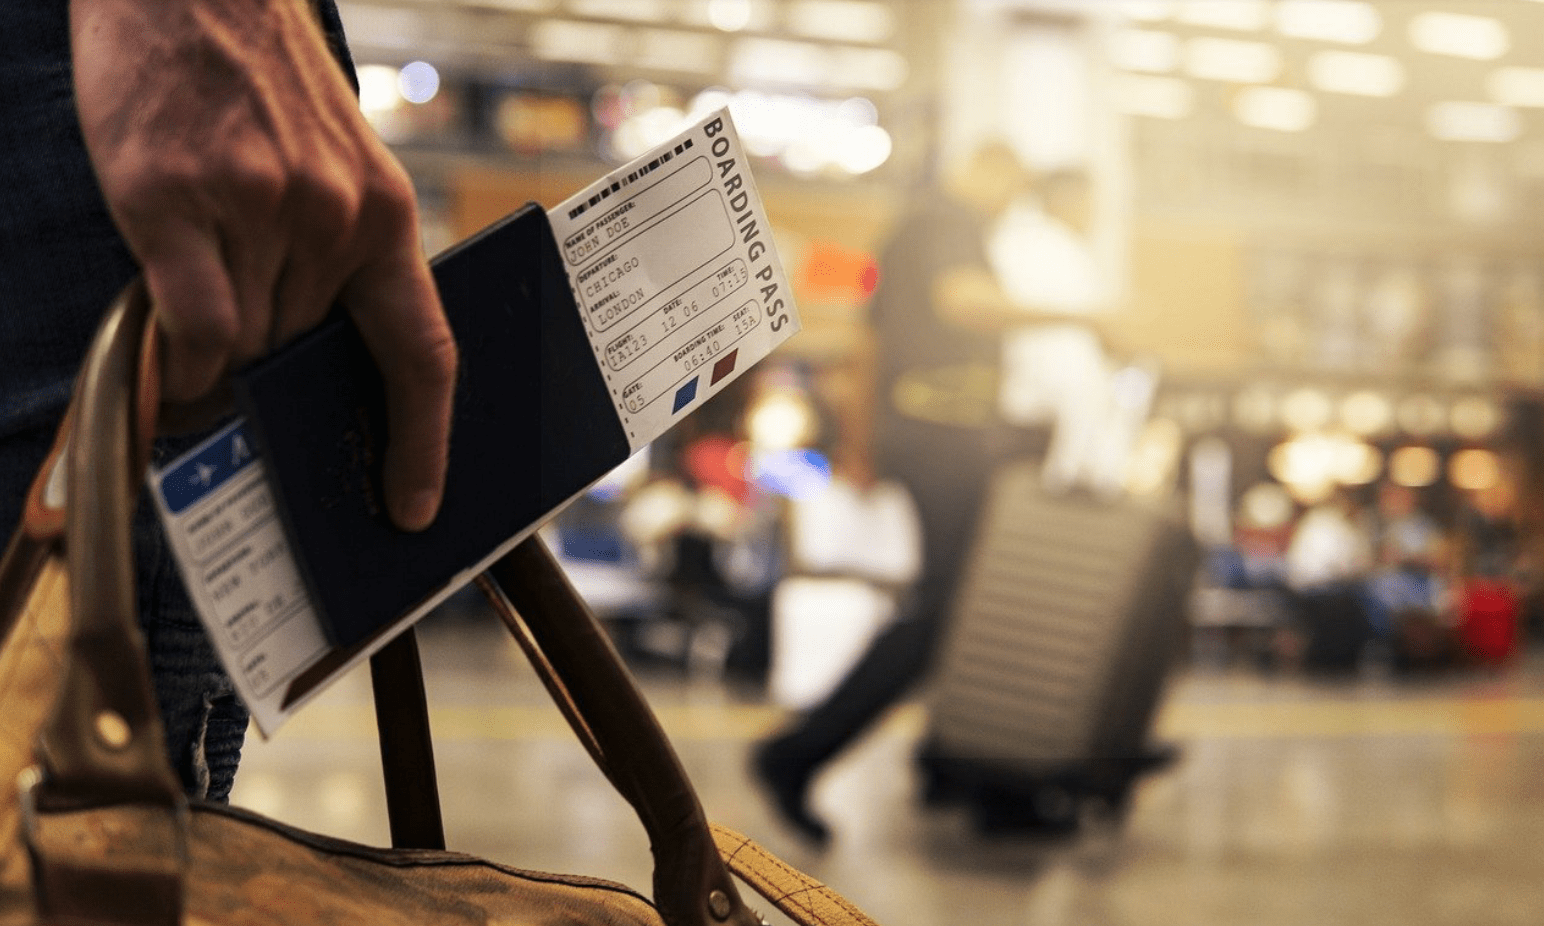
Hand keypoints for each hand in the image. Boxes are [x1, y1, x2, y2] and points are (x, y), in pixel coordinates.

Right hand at [70, 0, 455, 530]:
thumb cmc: (263, 87)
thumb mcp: (337, 170)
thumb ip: (337, 262)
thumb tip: (310, 367)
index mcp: (385, 217)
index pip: (423, 353)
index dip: (423, 441)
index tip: (414, 504)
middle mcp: (332, 219)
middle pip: (306, 358)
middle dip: (275, 380)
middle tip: (246, 381)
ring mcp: (256, 209)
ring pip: (245, 349)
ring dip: (220, 363)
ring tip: (197, 325)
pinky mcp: (175, 200)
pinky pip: (192, 326)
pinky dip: (180, 360)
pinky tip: (172, 355)